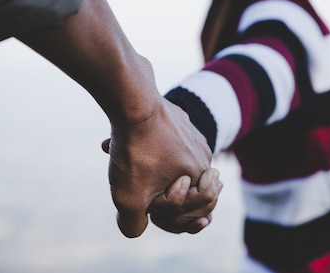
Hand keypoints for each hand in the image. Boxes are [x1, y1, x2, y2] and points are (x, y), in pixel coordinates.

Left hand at [102, 99, 219, 236]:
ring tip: (127, 165)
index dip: (174, 219)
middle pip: (188, 190)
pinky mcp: (181, 122)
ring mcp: (194, 137)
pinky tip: (125, 144)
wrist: (135, 102)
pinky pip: (168, 144)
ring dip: (152, 172)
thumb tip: (137, 228)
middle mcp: (205, 157)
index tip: (153, 210)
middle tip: (140, 188)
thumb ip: (134, 224)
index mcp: (201, 177)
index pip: (201, 213)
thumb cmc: (136, 152)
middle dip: (163, 196)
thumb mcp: (129, 199)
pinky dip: (150, 150)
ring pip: (175, 166)